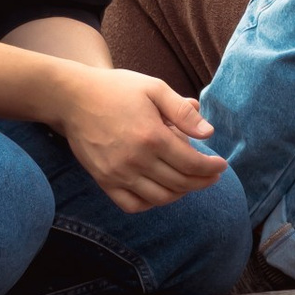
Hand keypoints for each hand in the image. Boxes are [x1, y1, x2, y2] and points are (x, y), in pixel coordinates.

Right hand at [53, 63, 229, 210]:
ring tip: (190, 183)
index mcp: (152, 136)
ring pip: (159, 198)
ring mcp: (118, 174)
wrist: (73, 98)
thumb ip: (182, 112)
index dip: (211, 168)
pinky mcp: (104, 181)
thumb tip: (209, 133)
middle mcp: (136, 160)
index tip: (221, 165)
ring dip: (180, 194)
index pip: (191, 164)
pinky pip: (132, 205)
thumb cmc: (117, 89)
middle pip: (179, 183)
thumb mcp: (154, 89)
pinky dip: (151, 204)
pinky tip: (161, 192)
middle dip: (202, 182)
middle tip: (212, 176)